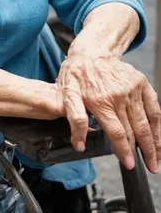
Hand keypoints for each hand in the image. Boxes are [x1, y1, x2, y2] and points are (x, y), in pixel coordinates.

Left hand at [57, 54, 160, 172]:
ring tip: (157, 158)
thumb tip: (79, 144)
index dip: (124, 151)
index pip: (118, 132)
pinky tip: (158, 137)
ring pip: (147, 122)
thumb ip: (74, 119)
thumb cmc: (77, 73)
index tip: (129, 164)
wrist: (90, 51)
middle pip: (135, 130)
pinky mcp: (141, 83)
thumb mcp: (67, 94)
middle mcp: (119, 95)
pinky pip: (154, 108)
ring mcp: (133, 88)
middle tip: (149, 167)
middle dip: (144, 152)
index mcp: (101, 101)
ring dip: (154, 142)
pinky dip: (158, 124)